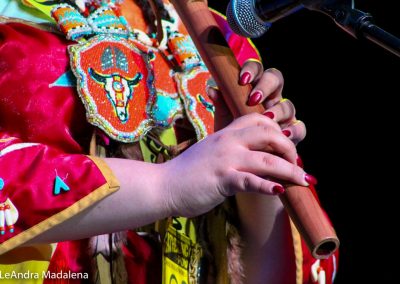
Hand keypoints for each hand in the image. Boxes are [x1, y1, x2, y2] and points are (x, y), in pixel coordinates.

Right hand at [161, 113, 309, 216]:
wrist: (163, 185)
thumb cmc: (188, 172)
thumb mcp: (210, 152)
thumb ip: (230, 149)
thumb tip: (255, 157)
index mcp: (226, 133)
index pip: (259, 120)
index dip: (278, 130)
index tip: (286, 147)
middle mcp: (228, 141)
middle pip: (270, 135)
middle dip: (290, 149)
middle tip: (297, 165)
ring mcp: (225, 160)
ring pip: (267, 160)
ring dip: (290, 171)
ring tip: (304, 182)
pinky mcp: (222, 179)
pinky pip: (251, 181)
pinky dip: (269, 186)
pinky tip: (280, 191)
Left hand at [208, 60, 305, 144]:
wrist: (241, 161)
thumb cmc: (234, 134)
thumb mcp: (225, 119)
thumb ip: (222, 104)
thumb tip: (211, 89)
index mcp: (255, 88)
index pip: (257, 70)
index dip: (252, 70)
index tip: (242, 79)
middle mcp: (271, 98)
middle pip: (276, 79)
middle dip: (266, 86)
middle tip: (254, 98)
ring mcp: (284, 115)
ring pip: (287, 104)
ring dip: (278, 110)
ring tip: (268, 117)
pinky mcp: (293, 132)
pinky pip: (299, 127)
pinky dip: (293, 130)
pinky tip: (284, 135)